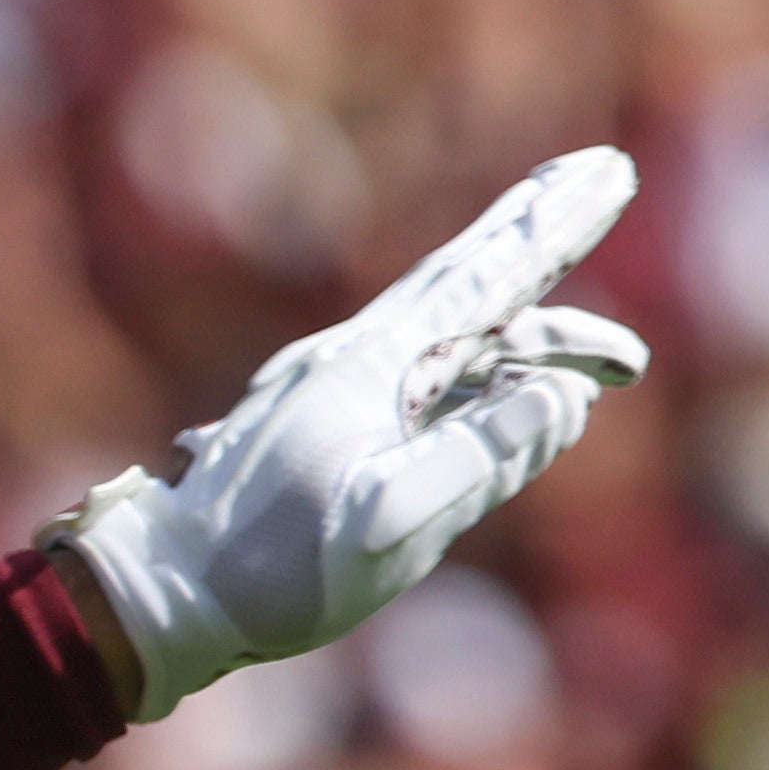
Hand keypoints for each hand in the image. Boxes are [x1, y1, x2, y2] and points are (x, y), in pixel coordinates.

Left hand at [49, 147, 650, 715]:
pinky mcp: (309, 420)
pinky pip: (408, 361)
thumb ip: (483, 455)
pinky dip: (459, 340)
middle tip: (600, 172)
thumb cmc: (274, 573)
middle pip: (463, 276)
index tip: (611, 172)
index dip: (552, 230)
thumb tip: (564, 393)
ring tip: (558, 262)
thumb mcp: (392, 521)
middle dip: (536, 227)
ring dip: (506, 290)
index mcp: (373, 370)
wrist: (157, 597)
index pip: (487, 281)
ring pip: (436, 319)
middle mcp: (350, 359)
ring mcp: (325, 386)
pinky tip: (473, 350)